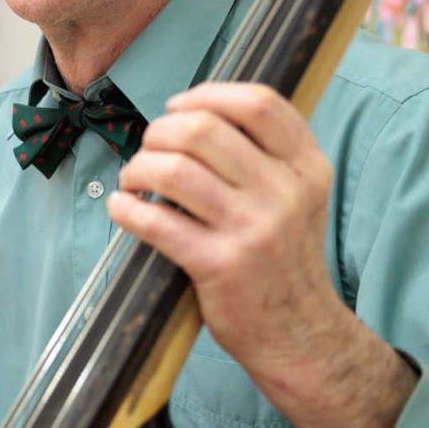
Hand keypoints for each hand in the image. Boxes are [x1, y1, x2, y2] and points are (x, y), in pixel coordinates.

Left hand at [105, 82, 413, 427]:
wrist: (299, 332)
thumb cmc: (283, 257)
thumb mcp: (298, 197)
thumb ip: (263, 155)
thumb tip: (192, 113)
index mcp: (307, 167)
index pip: (258, 103)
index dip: (207, 95)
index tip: (177, 108)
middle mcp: (285, 192)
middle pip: (205, 130)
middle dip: (160, 132)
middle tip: (149, 150)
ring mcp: (254, 229)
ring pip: (174, 170)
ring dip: (138, 168)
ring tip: (133, 181)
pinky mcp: (220, 265)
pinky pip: (157, 221)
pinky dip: (126, 209)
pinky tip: (122, 208)